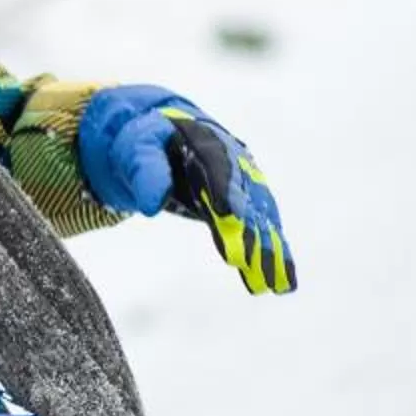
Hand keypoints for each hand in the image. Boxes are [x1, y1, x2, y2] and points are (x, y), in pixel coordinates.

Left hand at [76, 85, 294, 294]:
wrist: (164, 133)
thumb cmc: (148, 139)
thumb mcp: (136, 147)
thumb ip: (146, 170)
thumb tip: (151, 203)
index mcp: (204, 138)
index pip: (217, 163)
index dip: (223, 188)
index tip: (228, 215)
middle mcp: (233, 160)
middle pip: (244, 195)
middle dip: (250, 228)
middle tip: (250, 259)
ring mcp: (242, 182)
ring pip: (258, 216)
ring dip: (268, 248)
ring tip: (276, 281)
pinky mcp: (243, 203)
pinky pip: (258, 229)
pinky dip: (270, 253)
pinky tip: (280, 280)